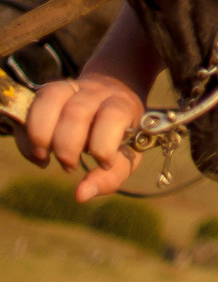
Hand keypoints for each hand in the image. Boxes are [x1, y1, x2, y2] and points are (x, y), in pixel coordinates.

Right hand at [16, 74, 145, 200]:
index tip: (102, 163)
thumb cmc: (121, 134)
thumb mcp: (126, 156)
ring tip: (45, 157)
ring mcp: (73, 86)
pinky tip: (37, 151)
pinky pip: (33, 103)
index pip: (113, 116)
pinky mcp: (51, 90)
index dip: (104, 145)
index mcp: (123, 105)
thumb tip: (80, 195)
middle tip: (69, 165)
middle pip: (76, 112)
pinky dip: (27, 132)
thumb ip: (110, 177)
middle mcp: (97, 91)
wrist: (115, 95)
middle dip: (67, 148)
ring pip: (51, 98)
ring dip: (42, 135)